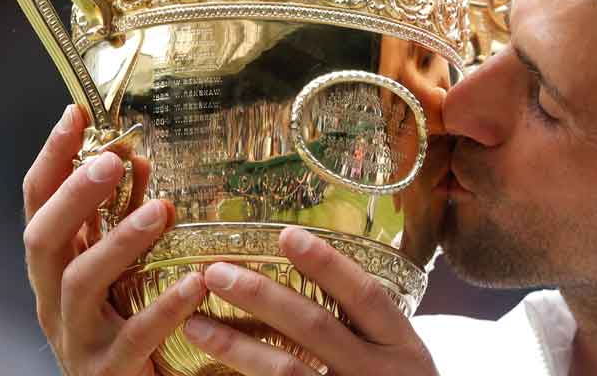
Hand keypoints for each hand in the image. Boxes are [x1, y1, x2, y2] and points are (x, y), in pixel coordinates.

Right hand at [22, 105, 206, 375]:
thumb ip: (122, 218)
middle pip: (44, 239)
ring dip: (119, 241)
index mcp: (55, 269)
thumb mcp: (117, 268)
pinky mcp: (109, 370)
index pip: (38, 204)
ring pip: (81, 283)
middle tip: (113, 159)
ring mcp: (77, 337)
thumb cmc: (121, 324)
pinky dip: (163, 307)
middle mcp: (54, 299)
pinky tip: (194, 282)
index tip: (76, 115)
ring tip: (161, 210)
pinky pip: (134, 337)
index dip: (53, 159)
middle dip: (75, 194)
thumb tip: (138, 160)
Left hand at [183, 227, 437, 375]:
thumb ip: (368, 321)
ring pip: (287, 372)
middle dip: (262, 297)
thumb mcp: (399, 353)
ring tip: (194, 324)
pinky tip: (208, 371)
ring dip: (237, 345)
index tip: (286, 234)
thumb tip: (316, 263)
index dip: (327, 264)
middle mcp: (378, 373)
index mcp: (402, 345)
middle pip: (316, 327)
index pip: (365, 295)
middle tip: (216, 272)